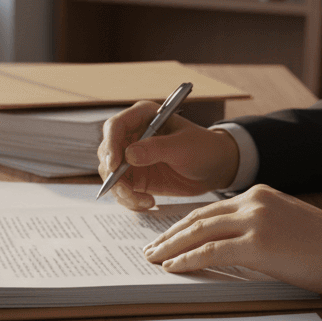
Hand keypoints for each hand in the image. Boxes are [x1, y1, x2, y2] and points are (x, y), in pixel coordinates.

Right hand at [97, 100, 240, 210]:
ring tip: (144, 202)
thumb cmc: (203, 148)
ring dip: (122, 192)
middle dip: (113, 175)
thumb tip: (129, 155)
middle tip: (127, 192)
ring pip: (111, 175)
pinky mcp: (135, 177)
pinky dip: (130, 200)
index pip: (115, 127)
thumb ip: (157, 149)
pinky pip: (122, 190)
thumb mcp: (183, 147)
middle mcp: (132, 136)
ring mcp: (131, 158)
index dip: (110, 145)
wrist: (214, 168)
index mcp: (143, 117)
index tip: (115, 165)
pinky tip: (148, 203)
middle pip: (106, 153)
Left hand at [143, 185, 321, 295]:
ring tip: (154, 259)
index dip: (184, 224)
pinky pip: (212, 252)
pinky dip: (188, 260)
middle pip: (198, 218)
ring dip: (171, 247)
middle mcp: (253, 202)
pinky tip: (173, 268)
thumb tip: (226, 247)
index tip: (166, 236)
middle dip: (170, 235)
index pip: (210, 209)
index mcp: (258, 194)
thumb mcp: (284, 224)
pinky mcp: (258, 244)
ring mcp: (255, 221)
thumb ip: (255, 227)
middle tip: (151, 249)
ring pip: (199, 232)